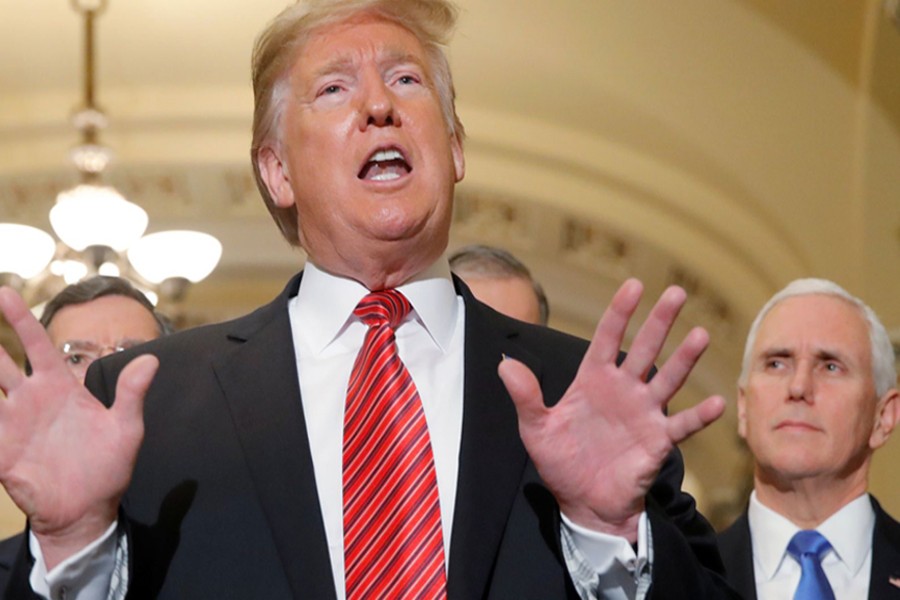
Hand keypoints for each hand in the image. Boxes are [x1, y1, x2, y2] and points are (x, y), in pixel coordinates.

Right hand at [0, 287, 156, 567]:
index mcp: (61, 388)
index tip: (5, 293)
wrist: (87, 511)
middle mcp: (31, 399)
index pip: (37, 346)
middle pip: (1, 360)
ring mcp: (12, 423)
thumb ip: (132, 394)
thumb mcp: (127, 429)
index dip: (22, 320)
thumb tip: (152, 361)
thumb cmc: (108, 468)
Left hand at [498, 279, 724, 540]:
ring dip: (684, 359)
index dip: (620, 312)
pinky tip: (717, 403)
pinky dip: (699, 416)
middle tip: (677, 292)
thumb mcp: (535, 429)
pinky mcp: (658, 441)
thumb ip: (525, 397)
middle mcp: (623, 390)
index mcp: (593, 380)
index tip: (635, 285)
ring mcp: (644, 413)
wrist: (583, 502)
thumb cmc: (560, 461)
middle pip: (644, 349)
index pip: (607, 338)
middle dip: (659, 321)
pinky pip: (682, 425)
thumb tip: (505, 365)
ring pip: (667, 379)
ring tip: (700, 335)